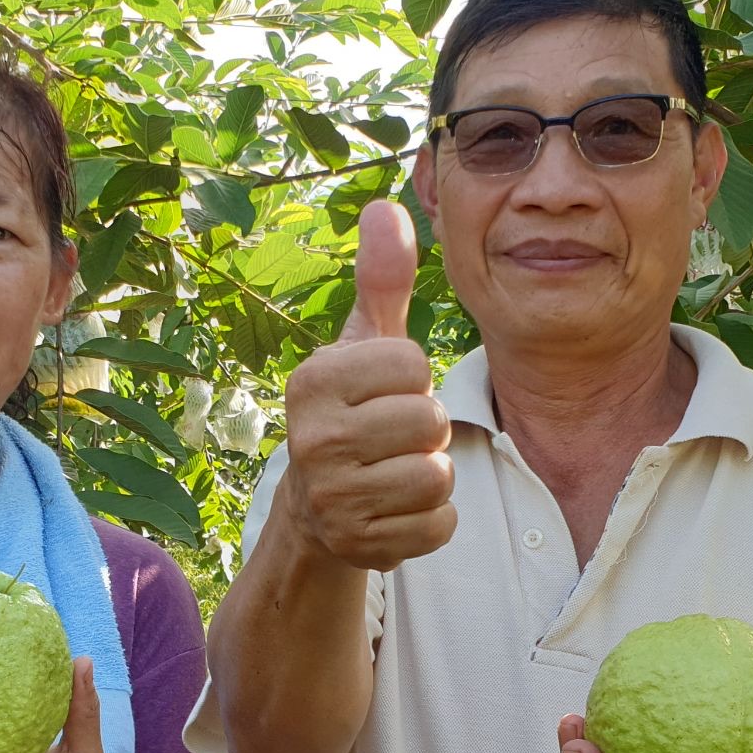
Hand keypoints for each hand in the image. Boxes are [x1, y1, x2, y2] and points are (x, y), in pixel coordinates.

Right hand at [276, 199, 456, 571]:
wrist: (315, 509)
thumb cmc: (351, 410)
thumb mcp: (363, 344)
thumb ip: (381, 279)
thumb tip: (385, 205)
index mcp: (312, 382)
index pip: (413, 365)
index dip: (412, 378)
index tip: (381, 393)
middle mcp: (312, 440)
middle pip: (430, 421)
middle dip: (427, 429)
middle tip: (392, 437)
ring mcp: (333, 499)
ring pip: (438, 475)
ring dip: (432, 474)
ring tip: (395, 470)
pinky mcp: (361, 547)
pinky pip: (440, 525)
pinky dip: (431, 520)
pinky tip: (396, 509)